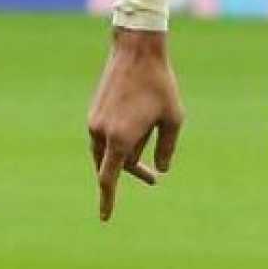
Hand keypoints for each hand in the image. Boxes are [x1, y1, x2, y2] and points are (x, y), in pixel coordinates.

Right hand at [87, 29, 184, 220]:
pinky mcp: (94, 112)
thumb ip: (167, 148)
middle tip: (152, 178)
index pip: (109, 179)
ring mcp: (94, 121)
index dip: (108, 200)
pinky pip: (105, 137)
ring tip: (148, 143)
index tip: (105, 218)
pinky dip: (119, 140)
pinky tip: (139, 127)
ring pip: (108, 151)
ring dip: (126, 154)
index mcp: (119, 139)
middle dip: (131, 171)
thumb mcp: (173, 118)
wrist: (137, 50)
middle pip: (112, 166)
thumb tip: (160, 170)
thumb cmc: (159, 84)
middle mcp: (101, 133)